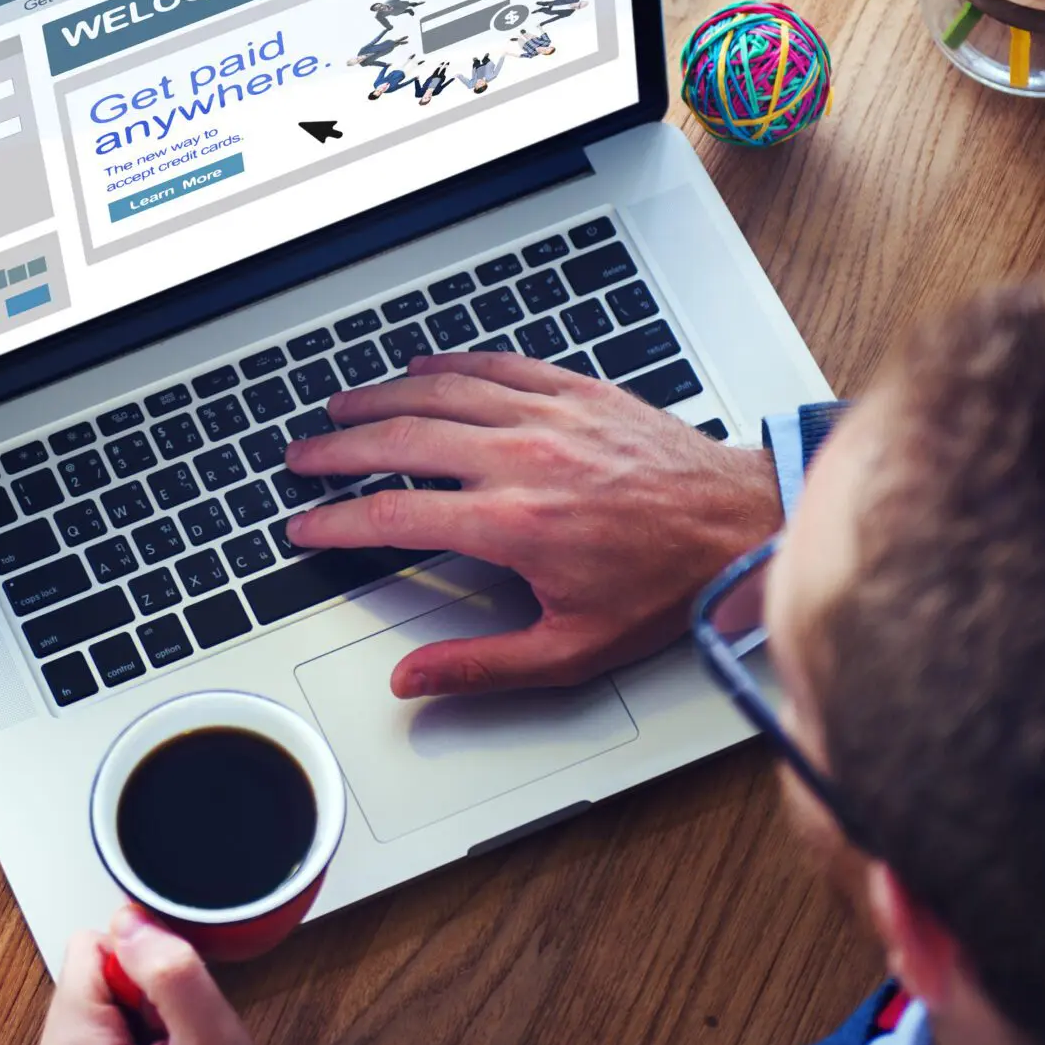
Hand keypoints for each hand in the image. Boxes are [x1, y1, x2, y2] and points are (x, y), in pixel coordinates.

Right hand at [284, 351, 780, 697]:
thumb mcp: (573, 650)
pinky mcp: (576, 391)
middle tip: (302, 458)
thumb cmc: (668, 587)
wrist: (742, 526)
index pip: (393, 515)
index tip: (306, 527)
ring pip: (438, 393)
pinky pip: (494, 366)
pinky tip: (420, 367)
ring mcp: (548, 416)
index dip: (336, 523)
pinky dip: (447, 364)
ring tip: (340, 408)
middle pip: (400, 441)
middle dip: (337, 450)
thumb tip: (413, 680)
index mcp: (513, 524)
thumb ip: (482, 666)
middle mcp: (522, 459)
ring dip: (379, 399)